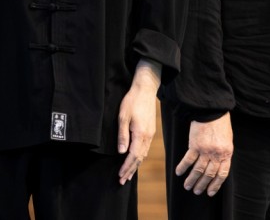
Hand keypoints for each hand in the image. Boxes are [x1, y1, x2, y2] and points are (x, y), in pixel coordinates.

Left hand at [117, 59, 161, 183]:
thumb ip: (122, 135)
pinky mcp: (150, 130)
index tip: (119, 175)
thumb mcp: (123, 117)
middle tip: (122, 181)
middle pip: (139, 158)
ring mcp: (150, 133)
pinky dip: (139, 157)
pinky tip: (135, 159)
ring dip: (135, 165)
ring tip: (128, 174)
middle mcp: (147, 136)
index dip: (126, 167)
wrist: (145, 89)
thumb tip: (122, 152)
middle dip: (130, 170)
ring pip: (143, 154)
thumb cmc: (132, 101)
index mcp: (140, 134)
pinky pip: (145, 148)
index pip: (133, 156)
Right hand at [175, 112, 232, 196]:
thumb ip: (223, 152)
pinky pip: (188, 160)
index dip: (216, 185)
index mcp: (226, 153)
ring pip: (198, 170)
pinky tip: (178, 172)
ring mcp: (205, 150)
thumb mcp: (227, 140)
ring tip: (187, 186)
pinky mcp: (195, 145)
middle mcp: (216, 154)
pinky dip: (183, 167)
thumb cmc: (221, 124)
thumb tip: (217, 164)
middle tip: (196, 191)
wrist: (212, 110)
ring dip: (192, 180)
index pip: (222, 174)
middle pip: (209, 174)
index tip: (210, 192)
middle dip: (202, 185)